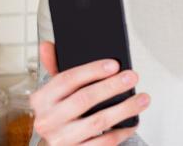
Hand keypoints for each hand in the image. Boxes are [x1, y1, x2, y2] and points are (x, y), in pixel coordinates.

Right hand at [31, 41, 149, 144]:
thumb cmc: (58, 113)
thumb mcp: (53, 92)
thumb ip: (54, 68)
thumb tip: (47, 45)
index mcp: (41, 100)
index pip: (66, 79)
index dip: (92, 70)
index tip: (114, 64)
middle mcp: (48, 120)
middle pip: (84, 99)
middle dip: (112, 86)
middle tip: (132, 77)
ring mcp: (62, 140)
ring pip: (98, 122)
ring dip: (124, 108)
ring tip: (142, 99)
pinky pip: (104, 142)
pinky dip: (121, 132)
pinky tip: (132, 122)